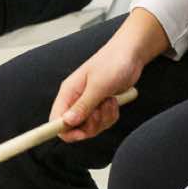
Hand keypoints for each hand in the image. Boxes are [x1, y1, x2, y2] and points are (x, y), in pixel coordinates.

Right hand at [51, 14, 162, 142]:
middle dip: (91, 125)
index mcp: (68, 92)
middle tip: (100, 110)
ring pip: (90, 127)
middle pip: (74, 128)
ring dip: (103, 119)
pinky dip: (110, 116)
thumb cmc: (113, 63)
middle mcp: (75, 99)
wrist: (131, 54)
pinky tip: (113, 101)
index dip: (65, 131)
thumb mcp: (98, 86)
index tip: (81, 134)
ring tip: (109, 101)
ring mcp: (88, 103)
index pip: (56, 119)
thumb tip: (67, 122)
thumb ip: (83, 106)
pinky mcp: (100, 105)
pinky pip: (102, 122)